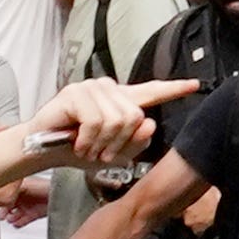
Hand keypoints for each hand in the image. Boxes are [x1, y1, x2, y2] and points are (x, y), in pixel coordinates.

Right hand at [42, 76, 204, 167]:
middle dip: (119, 142)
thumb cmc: (77, 150)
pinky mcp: (75, 93)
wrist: (43, 151)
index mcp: (121, 101)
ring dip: (101, 143)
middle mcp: (109, 89)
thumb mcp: (113, 154)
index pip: (152, 92)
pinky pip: (96, 121)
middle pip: (135, 115)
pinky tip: (77, 143)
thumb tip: (149, 123)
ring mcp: (92, 88)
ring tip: (87, 148)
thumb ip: (136, 142)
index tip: (195, 85)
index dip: (174, 89)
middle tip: (100, 152)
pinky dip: (88, 140)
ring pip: (116, 119)